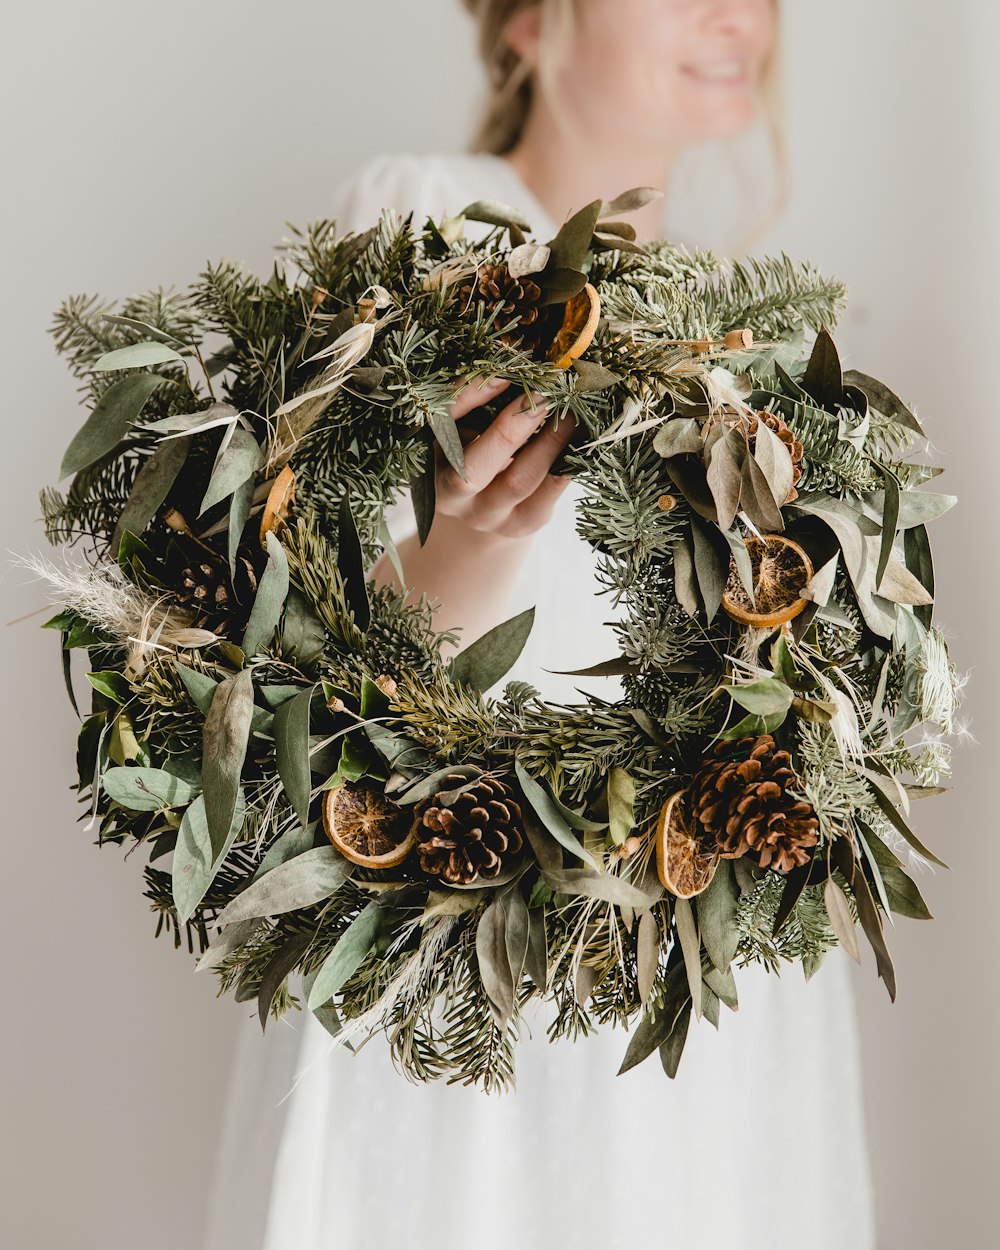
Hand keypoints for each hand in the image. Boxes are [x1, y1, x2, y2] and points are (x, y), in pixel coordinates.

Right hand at [436, 378, 575, 538]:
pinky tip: (582, 435)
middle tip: (546, 395)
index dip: (470, 397)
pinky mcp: (523, 523)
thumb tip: (522, 366)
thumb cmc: (475, 451)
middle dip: (510, 427)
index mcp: (428, 461)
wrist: (484, 507)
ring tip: (573, 412)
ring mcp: (487, 516)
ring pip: (519, 480)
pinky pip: (548, 491)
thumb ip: (479, 403)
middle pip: (473, 469)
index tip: (503, 373)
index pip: (441, 426)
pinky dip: (568, 459)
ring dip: (550, 440)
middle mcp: (452, 496)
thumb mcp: (465, 428)